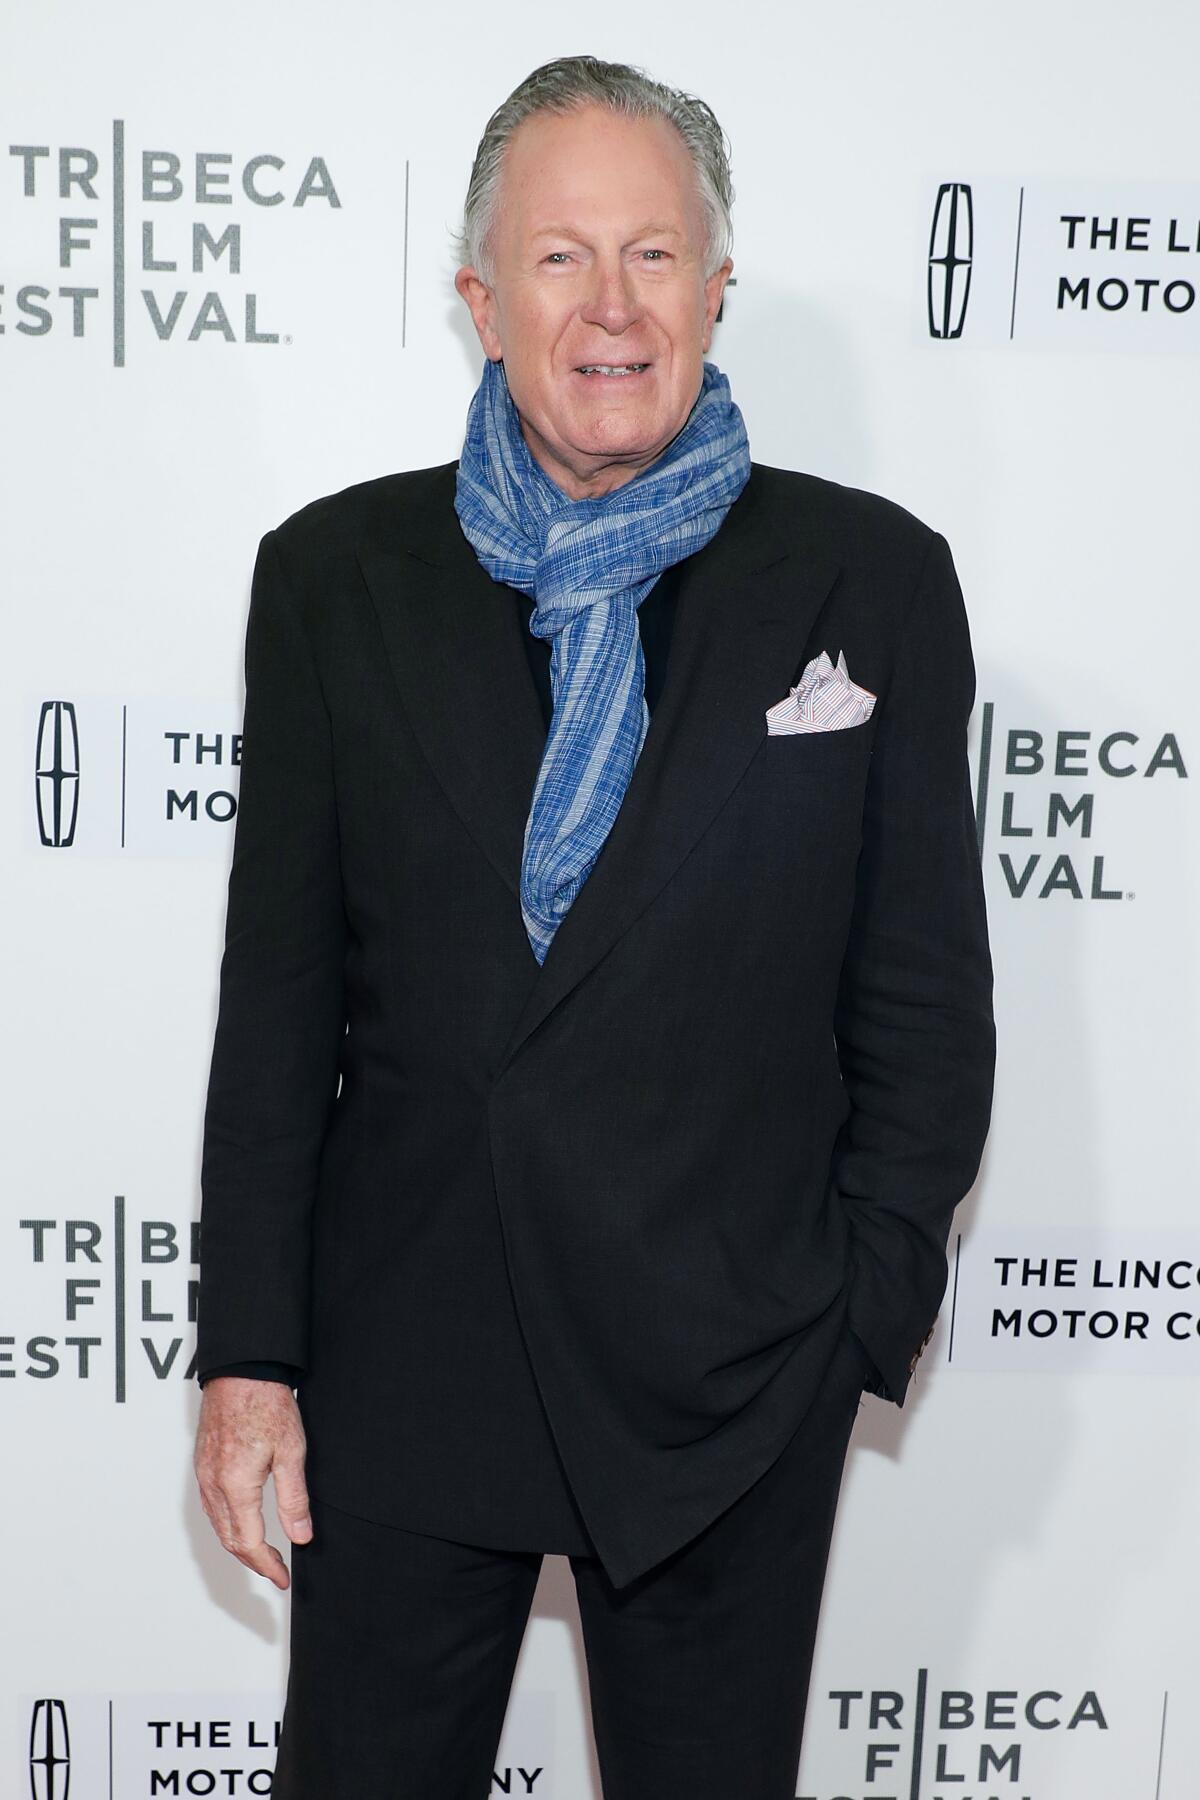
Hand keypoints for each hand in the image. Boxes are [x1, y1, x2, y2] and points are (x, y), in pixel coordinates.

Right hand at [193, 1377, 311, 1589]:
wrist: (242, 1370)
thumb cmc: (266, 1403)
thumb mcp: (291, 1451)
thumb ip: (294, 1499)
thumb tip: (301, 1536)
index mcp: (236, 1485)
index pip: (249, 1543)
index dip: (267, 1566)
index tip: (282, 1579)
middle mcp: (214, 1484)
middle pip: (229, 1540)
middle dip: (253, 1561)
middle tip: (276, 1571)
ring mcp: (204, 1475)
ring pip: (218, 1525)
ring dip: (239, 1545)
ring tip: (263, 1553)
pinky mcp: (203, 1464)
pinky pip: (212, 1507)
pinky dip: (228, 1524)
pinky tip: (243, 1523)